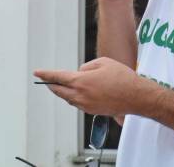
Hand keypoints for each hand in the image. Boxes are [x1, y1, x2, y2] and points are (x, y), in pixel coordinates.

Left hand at [34, 57, 157, 116]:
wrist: (136, 96)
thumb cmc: (121, 77)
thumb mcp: (102, 62)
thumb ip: (86, 67)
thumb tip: (80, 73)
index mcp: (81, 81)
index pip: (57, 77)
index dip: (45, 74)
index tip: (36, 72)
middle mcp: (80, 95)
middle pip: (59, 91)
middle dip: (51, 85)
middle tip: (46, 80)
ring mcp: (86, 105)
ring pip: (68, 98)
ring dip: (63, 92)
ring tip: (62, 85)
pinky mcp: (92, 111)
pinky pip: (77, 104)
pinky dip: (74, 97)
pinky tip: (77, 92)